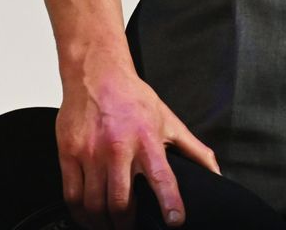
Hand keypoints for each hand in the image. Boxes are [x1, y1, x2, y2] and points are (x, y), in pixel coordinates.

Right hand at [57, 66, 219, 228]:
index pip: (161, 177)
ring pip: (94, 204)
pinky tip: (88, 214)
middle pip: (120, 203)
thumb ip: (193, 149)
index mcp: (146, 140)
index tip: (174, 221)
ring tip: (110, 225)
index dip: (169, 203)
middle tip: (130, 229)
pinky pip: (72, 194)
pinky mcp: (68, 151)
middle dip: (126, 226)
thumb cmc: (130, 96)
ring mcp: (90, 151)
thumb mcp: (167, 119)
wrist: (95, 71)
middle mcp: (117, 147)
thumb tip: (216, 173)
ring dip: (103, 223)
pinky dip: (80, 212)